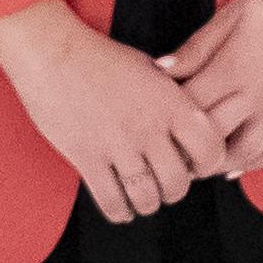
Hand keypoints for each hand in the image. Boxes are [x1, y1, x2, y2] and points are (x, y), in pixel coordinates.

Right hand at [0, 0, 232, 224]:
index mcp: (170, 102)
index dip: (207, 164)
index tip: (196, 165)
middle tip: (164, 186)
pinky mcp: (86, 156)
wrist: (52, 50)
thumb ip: (173, 100)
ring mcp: (117, 143)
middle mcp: (148, 125)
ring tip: (142, 198)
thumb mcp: (150, 70)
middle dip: (173, 191)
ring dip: (147, 204)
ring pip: (147, 197)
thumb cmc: (101, 58)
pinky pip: (112, 201)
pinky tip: (121, 207)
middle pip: (178, 182)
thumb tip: (193, 126)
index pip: (210, 149)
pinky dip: (120, 211)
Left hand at [161, 0, 262, 175]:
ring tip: (197, 163)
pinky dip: (256, 163)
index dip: (168, 116)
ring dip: (218, 164)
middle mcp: (261, 93)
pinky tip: (238, 165)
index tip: (154, 119)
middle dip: (186, 147)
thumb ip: (197, 47)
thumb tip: (161, 70)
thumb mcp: (231, 13)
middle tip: (166, 150)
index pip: (191, 106)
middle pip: (214, 136)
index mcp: (237, 67)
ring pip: (247, 152)